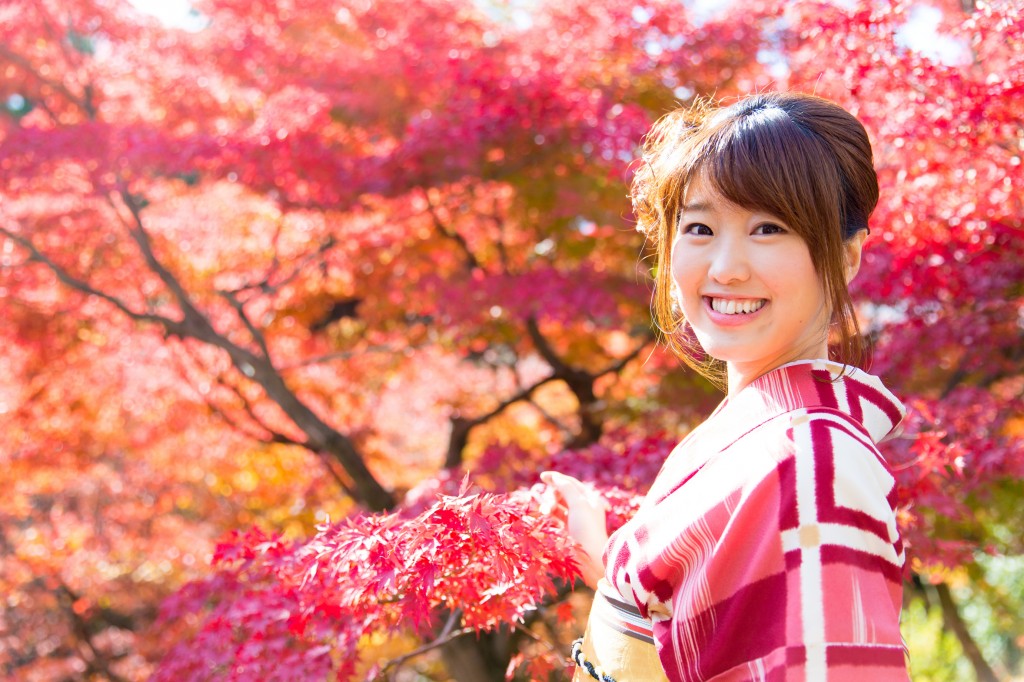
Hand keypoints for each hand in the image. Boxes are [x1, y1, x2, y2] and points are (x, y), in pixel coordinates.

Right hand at [540, 471, 608, 587]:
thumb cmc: (586, 528)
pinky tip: (544, 516)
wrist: (590, 558)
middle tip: (548, 503)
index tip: (543, 476)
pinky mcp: (567, 531)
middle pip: (563, 494)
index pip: (571, 483)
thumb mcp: (578, 504)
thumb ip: (566, 488)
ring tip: (544, 512)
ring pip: (557, 506)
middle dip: (552, 496)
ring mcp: (575, 519)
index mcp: (589, 499)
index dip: (557, 478)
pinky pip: (555, 517)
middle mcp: (583, 507)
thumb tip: (555, 477)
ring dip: (549, 506)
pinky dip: (549, 515)